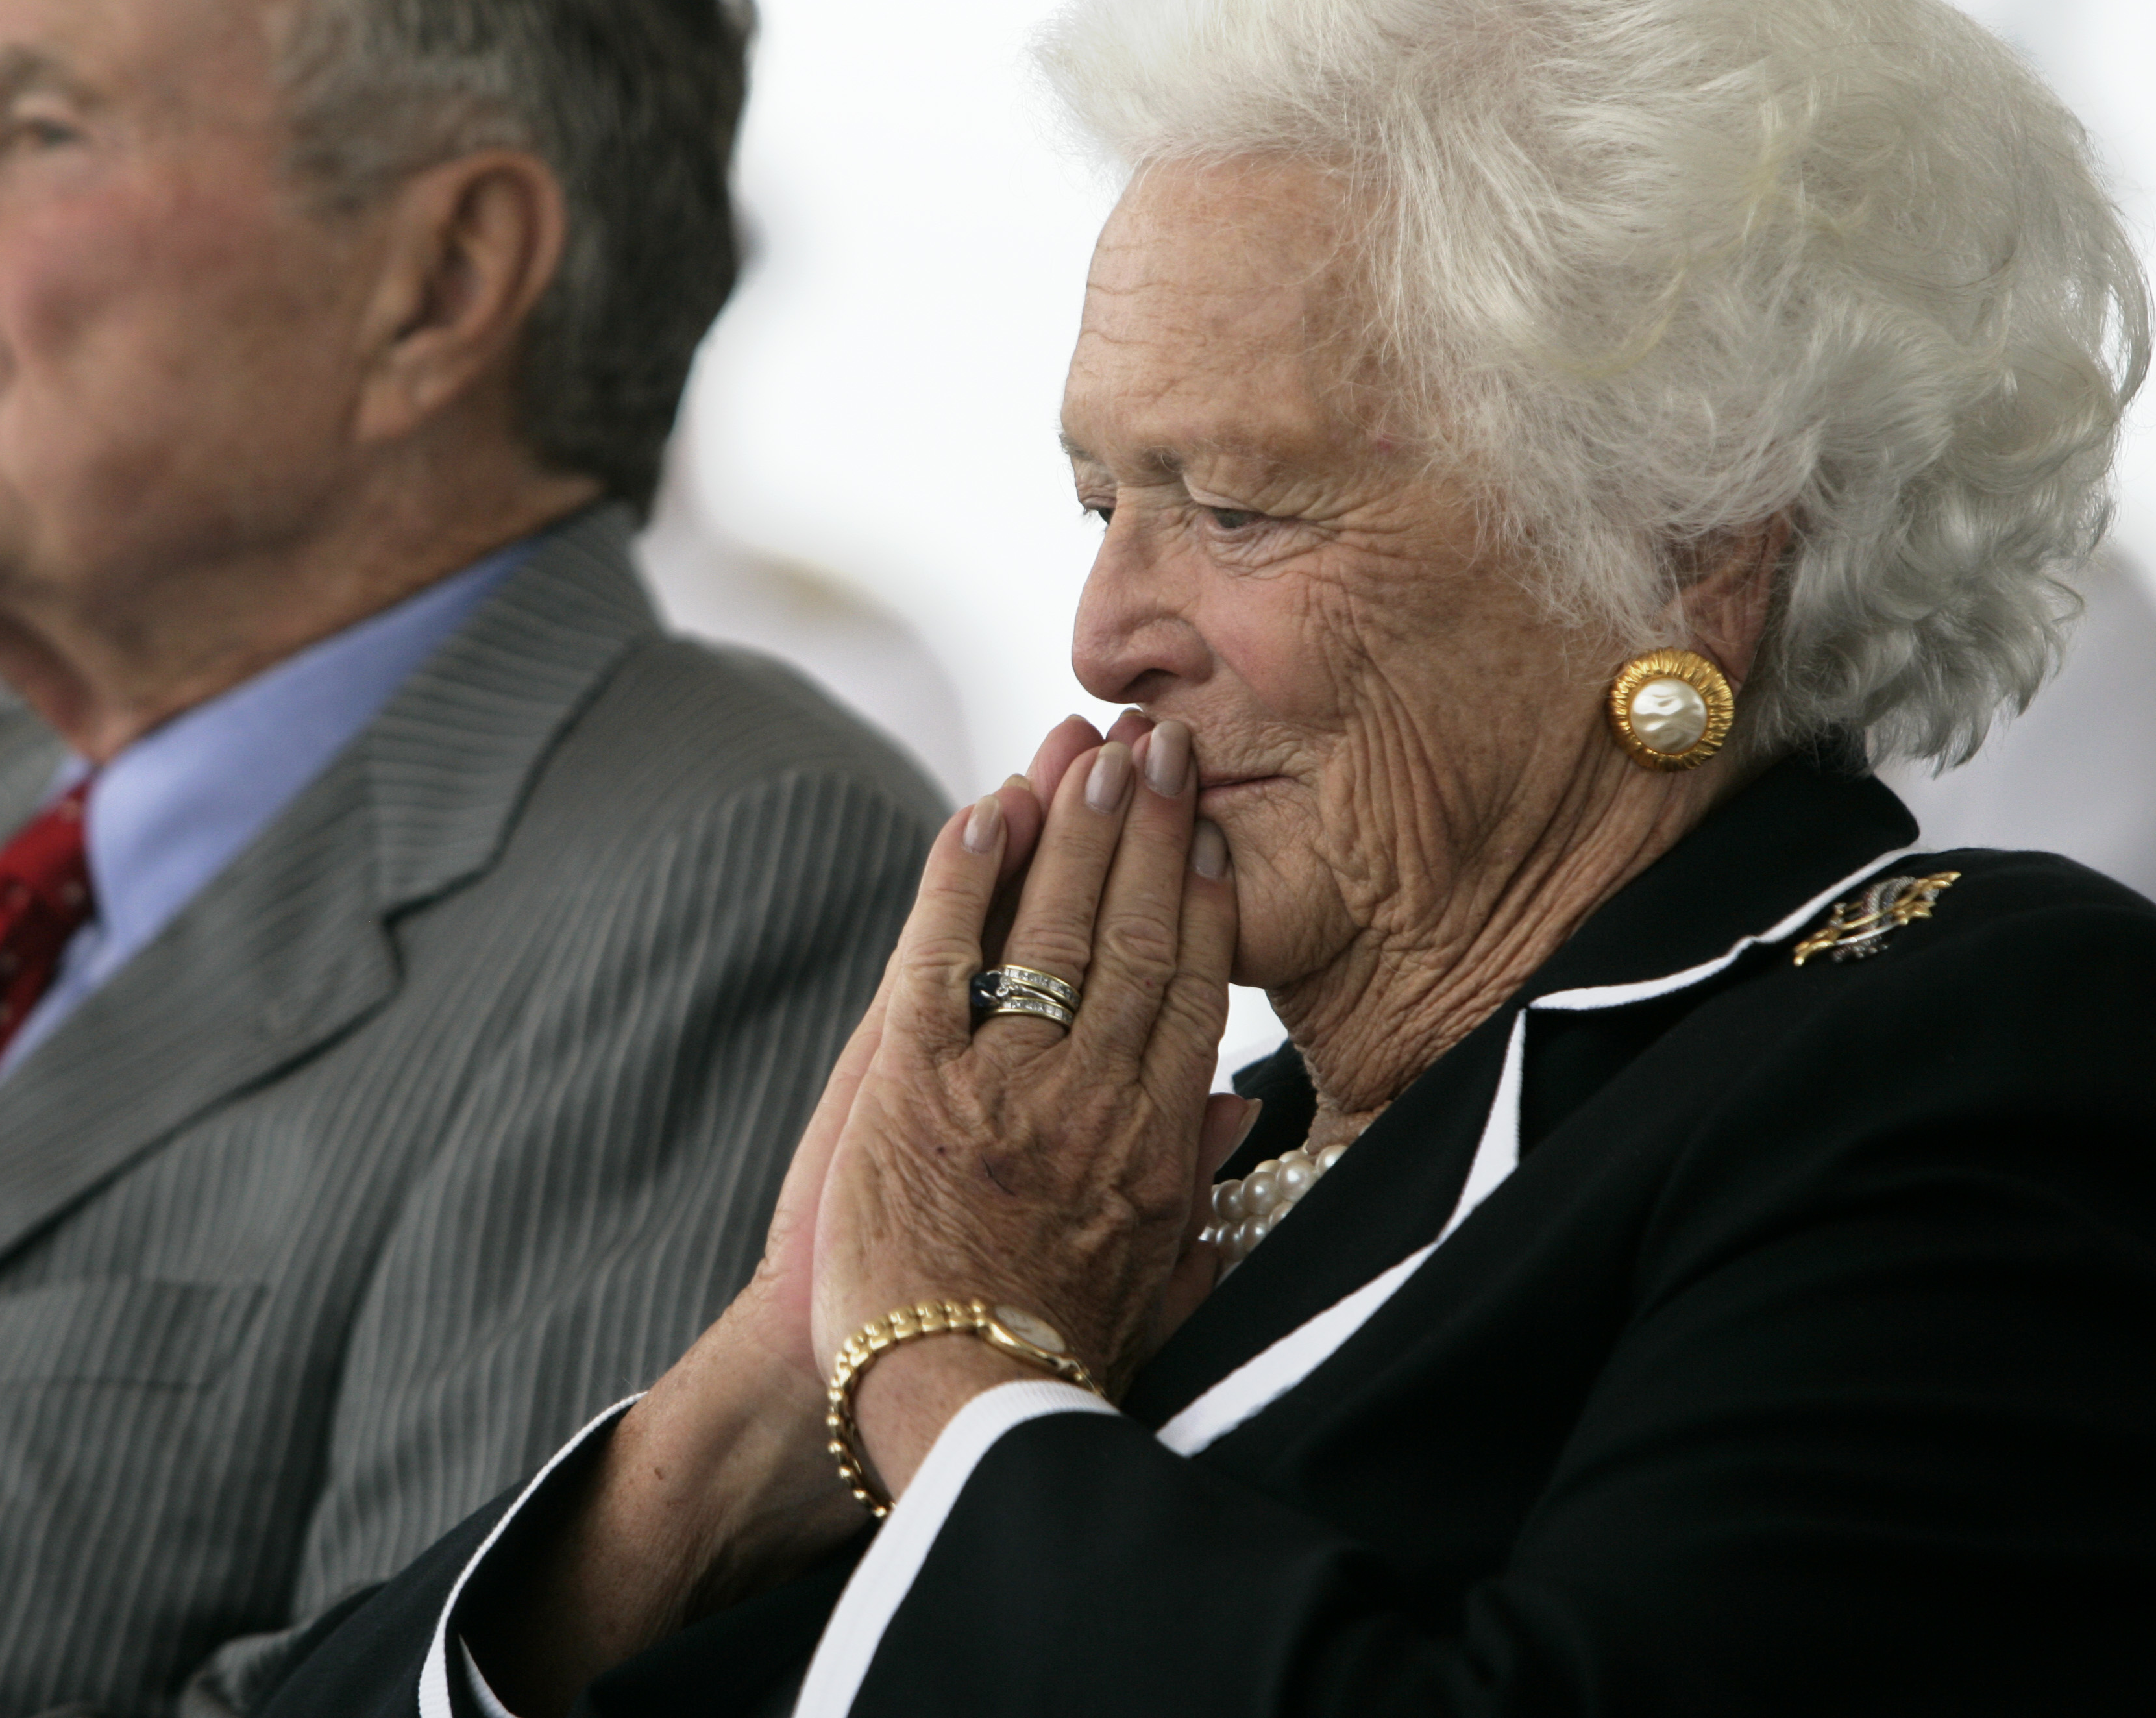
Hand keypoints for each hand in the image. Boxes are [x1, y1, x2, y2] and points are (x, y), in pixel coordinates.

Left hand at [810, 717, 1240, 1493]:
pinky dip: (961, 878)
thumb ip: (1203, 1189)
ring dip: (1070, 827)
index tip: (1208, 828)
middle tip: (1162, 742)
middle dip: (1146, 828)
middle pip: (1131, 935)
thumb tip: (1245, 1107)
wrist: (951, 1413)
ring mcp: (1002, 1086)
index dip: (1200, 896)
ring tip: (1088, 744)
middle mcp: (1091, 1100)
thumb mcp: (1162, 1283)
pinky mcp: (910, 1089)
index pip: (1191, 990)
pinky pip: (940, 957)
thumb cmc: (1057, 1357)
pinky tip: (982, 810)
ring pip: (1048, 928)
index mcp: (1157, 1145)